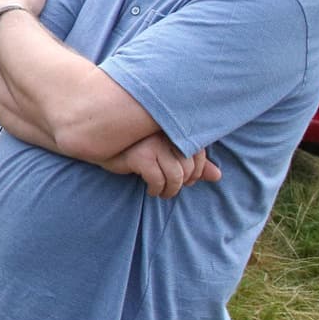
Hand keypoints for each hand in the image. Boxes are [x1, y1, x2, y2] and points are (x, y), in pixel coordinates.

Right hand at [101, 134, 221, 197]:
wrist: (101, 145)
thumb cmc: (136, 149)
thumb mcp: (166, 155)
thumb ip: (192, 164)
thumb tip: (217, 176)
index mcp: (174, 126)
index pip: (199, 153)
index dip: (196, 172)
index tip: (185, 180)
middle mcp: (165, 131)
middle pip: (189, 166)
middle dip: (183, 183)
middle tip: (171, 188)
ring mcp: (153, 142)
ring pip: (176, 175)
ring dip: (171, 190)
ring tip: (163, 193)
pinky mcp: (140, 155)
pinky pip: (158, 180)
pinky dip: (157, 190)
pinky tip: (151, 190)